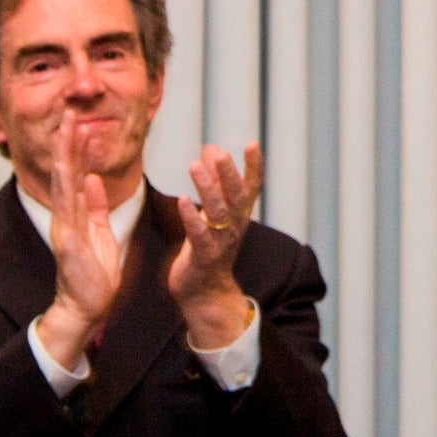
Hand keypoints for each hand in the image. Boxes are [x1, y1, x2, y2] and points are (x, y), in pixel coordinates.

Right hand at [34, 120, 126, 369]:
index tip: (76, 120)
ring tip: (64, 135)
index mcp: (74, 213)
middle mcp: (65, 218)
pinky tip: (69, 175)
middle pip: (64, 174)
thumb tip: (91, 178)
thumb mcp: (98, 231)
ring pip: (63, 188)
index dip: (74, 147)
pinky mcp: (71, 245)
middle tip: (68, 114)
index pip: (73, 173)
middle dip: (65, 144)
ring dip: (64, 160)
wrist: (86, 306)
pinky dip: (68, 194)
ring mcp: (65, 230)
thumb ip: (93, 206)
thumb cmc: (93, 272)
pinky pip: (70, 215)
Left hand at [167, 143, 261, 351]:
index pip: (252, 187)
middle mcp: (234, 226)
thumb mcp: (213, 212)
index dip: (253, 167)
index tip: (253, 145)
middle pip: (236, 196)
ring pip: (217, 212)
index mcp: (239, 215)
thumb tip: (211, 149)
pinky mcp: (203, 256)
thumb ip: (214, 181)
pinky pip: (198, 234)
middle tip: (220, 152)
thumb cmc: (208, 247)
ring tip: (195, 166)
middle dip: (229, 173)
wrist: (205, 292)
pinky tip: (182, 200)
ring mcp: (221, 241)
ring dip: (208, 188)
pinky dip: (191, 217)